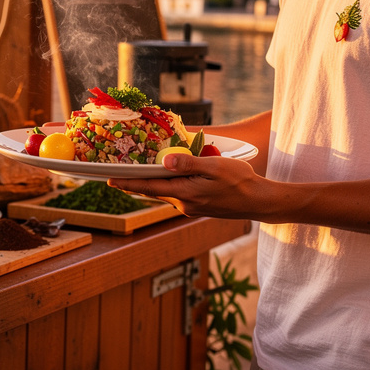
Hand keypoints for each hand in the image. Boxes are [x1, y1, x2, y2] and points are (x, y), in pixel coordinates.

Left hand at [109, 152, 269, 219]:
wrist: (259, 202)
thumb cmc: (240, 181)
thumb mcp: (214, 167)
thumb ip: (189, 164)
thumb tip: (164, 162)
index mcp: (185, 194)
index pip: (149, 188)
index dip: (128, 183)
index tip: (109, 180)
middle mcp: (184, 204)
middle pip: (154, 191)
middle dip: (136, 182)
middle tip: (117, 173)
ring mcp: (191, 207)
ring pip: (166, 192)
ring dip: (153, 183)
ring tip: (137, 171)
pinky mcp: (199, 207)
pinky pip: (177, 194)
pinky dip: (168, 185)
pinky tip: (167, 176)